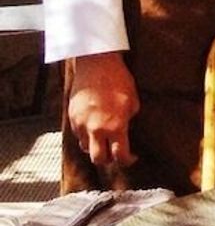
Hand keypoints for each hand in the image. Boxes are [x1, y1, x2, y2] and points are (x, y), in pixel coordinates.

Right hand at [67, 52, 139, 170]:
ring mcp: (81, 124)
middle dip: (107, 160)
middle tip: (114, 154)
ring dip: (95, 147)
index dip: (127, 160)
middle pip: (98, 159)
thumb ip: (128, 120)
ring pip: (86, 148)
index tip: (132, 158)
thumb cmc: (118, 81)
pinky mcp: (71, 118)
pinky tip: (93, 127)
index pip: (120, 155)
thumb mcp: (132, 101)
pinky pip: (78, 135)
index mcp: (115, 126)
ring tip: (104, 139)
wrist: (96, 65)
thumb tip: (125, 130)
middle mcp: (96, 129)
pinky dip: (86, 136)